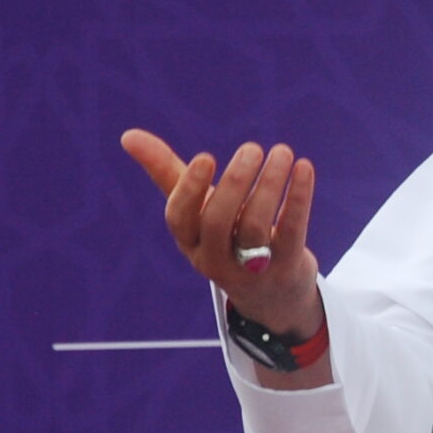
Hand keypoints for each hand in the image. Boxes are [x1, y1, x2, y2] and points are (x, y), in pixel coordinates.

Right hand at [120, 130, 323, 340]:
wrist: (273, 296)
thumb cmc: (228, 239)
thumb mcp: (198, 211)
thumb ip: (167, 173)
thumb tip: (128, 135)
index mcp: (190, 243)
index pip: (179, 219)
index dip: (189, 188)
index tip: (206, 156)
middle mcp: (215, 260)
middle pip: (218, 222)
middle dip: (235, 182)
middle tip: (252, 148)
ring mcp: (251, 268)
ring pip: (256, 227)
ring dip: (270, 184)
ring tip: (282, 152)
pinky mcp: (286, 267)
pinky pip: (292, 231)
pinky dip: (298, 198)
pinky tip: (304, 168)